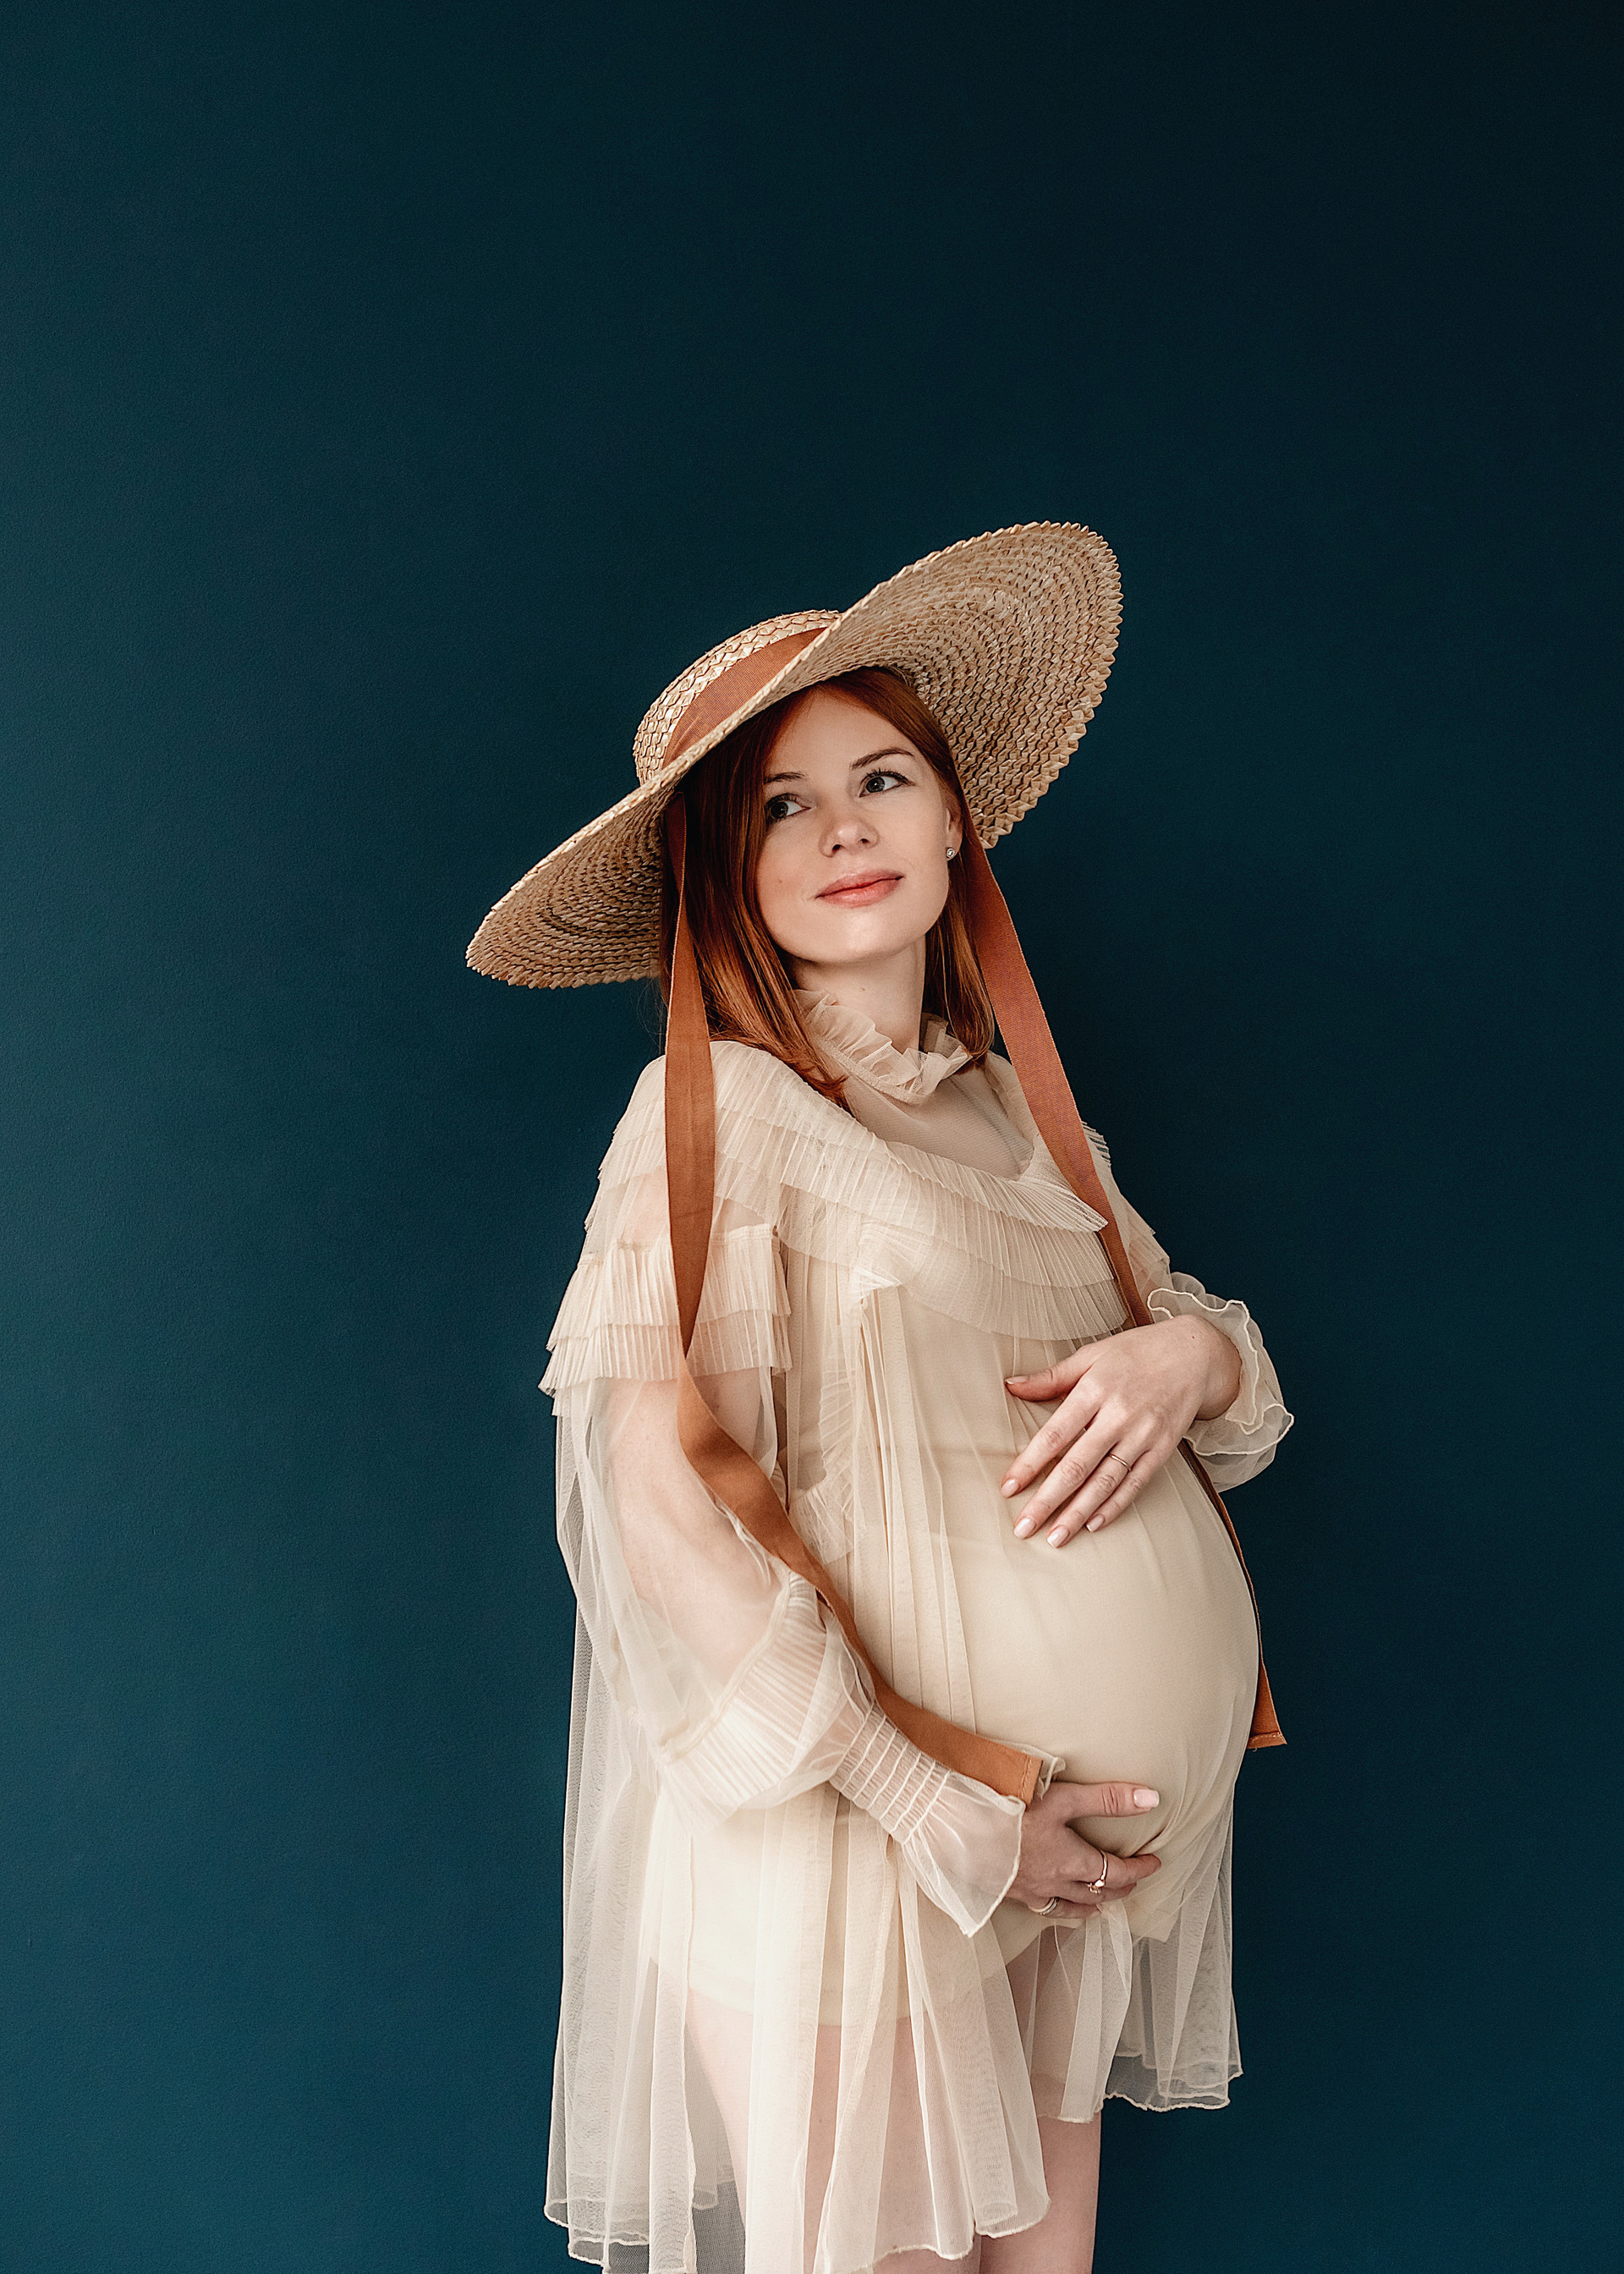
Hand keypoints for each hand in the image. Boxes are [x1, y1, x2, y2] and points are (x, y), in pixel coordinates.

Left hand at [1001, 1317, 1240, 1546]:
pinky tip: (1093, 1525)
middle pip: (1077, 1465)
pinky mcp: (1163, 1449)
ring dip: (1078, 1513)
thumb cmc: (1136, 1352)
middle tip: (1023, 1527)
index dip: (1029, 1463)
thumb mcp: (1091, 1355)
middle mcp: (1118, 1416)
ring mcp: (1143, 1435)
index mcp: (1094, 1390)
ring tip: (1055, 1538)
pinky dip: (1115, 1505)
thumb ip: (1051, 1377)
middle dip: (1048, 1500)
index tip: (1007, 1488)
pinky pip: (1135, 1483)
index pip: (1055, 1434)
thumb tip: (1010, 1386)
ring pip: (1105, 1481)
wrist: (1194, 1353)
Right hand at [1007, 1779, 1162, 1918]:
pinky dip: (1061, 1908)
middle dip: (1121, 1887)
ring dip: (1094, 1903)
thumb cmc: (1010, 1809)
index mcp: (1072, 1862)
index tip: (1154, 1863)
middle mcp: (1056, 1884)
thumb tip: (1151, 1798)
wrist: (958, 1829)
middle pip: (1099, 1893)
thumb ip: (1108, 1799)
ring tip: (1103, 1902)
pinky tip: (1056, 1902)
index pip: (1117, 1872)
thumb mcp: (1064, 1799)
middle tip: (1134, 1879)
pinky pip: (1045, 1909)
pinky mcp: (1009, 1893)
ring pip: (1072, 1907)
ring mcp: (1031, 1892)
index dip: (1139, 1869)